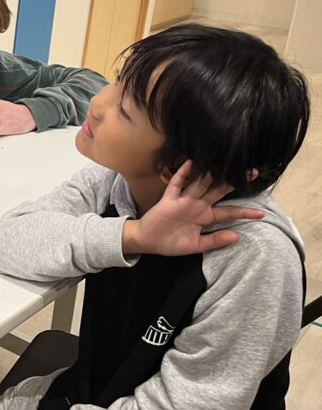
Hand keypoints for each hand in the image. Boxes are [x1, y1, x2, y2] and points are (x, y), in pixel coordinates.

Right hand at [124, 159, 264, 255]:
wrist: (147, 242)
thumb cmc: (170, 243)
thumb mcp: (196, 246)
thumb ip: (215, 241)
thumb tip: (237, 237)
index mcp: (205, 217)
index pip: (229, 212)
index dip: (244, 212)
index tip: (262, 214)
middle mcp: (197, 206)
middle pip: (219, 191)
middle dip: (235, 183)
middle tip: (252, 172)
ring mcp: (184, 201)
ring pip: (201, 184)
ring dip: (213, 174)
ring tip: (227, 164)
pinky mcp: (169, 200)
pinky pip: (176, 184)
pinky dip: (183, 174)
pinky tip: (191, 163)